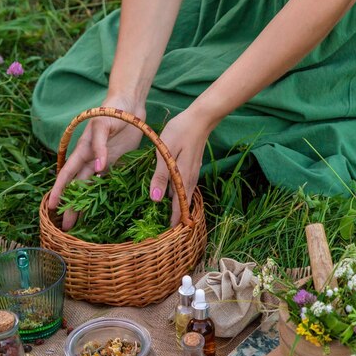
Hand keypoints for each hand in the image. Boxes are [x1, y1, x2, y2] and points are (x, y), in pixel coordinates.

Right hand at [48, 97, 146, 229]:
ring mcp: (103, 162)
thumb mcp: (102, 124)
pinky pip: (109, 182)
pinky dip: (105, 195)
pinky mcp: (117, 163)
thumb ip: (99, 146)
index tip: (51, 206)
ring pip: (92, 188)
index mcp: (83, 150)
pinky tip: (102, 209)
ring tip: (81, 224)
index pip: (67, 173)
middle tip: (66, 226)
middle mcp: (90, 159)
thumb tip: (97, 168)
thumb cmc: (112, 110)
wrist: (130, 103)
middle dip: (71, 205)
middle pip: (78, 186)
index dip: (59, 190)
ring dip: (86, 205)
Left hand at [149, 108, 211, 226]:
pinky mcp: (191, 168)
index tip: (165, 237)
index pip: (178, 208)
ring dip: (176, 208)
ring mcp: (192, 174)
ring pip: (183, 197)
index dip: (172, 223)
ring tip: (163, 219)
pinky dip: (178, 197)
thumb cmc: (180, 132)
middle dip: (173, 219)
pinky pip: (185, 188)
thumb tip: (155, 200)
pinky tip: (169, 196)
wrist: (200, 118)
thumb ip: (160, 176)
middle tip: (160, 231)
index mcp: (183, 179)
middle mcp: (190, 180)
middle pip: (182, 206)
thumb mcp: (165, 153)